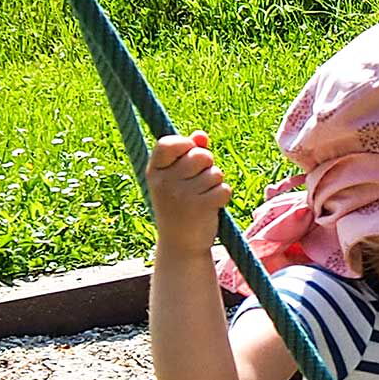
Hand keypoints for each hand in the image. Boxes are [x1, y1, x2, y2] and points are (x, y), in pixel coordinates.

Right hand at [148, 132, 231, 253]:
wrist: (180, 244)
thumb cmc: (180, 206)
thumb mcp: (176, 180)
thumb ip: (188, 154)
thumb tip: (201, 135)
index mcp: (154, 172)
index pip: (168, 143)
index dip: (186, 144)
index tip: (189, 155)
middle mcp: (164, 182)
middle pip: (201, 155)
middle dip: (208, 165)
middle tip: (200, 182)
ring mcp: (181, 194)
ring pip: (215, 173)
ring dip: (216, 183)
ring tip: (203, 197)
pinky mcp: (200, 206)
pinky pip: (224, 189)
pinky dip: (223, 196)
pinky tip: (211, 207)